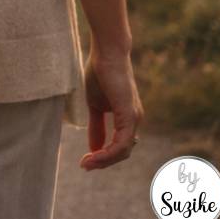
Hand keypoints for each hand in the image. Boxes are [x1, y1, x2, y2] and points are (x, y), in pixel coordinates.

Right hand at [80, 46, 145, 170]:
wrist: (107, 53)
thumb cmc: (100, 73)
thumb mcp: (94, 104)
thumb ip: (96, 126)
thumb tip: (93, 147)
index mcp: (127, 118)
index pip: (119, 146)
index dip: (103, 156)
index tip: (86, 161)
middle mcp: (135, 121)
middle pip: (122, 153)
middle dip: (103, 162)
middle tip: (84, 165)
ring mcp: (134, 119)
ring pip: (123, 151)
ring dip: (104, 160)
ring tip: (86, 163)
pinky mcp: (129, 115)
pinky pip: (121, 143)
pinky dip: (107, 152)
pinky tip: (93, 154)